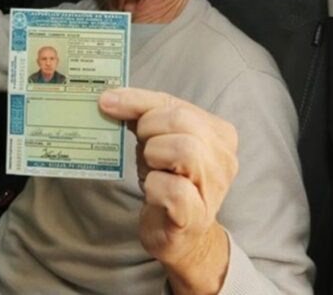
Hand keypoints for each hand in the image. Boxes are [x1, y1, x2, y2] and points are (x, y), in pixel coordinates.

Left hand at [99, 87, 237, 294]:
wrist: (179, 235)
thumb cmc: (169, 182)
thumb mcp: (158, 142)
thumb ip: (141, 116)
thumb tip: (109, 98)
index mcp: (219, 133)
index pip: (176, 103)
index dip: (139, 101)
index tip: (108, 101)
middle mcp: (224, 157)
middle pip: (183, 121)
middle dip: (150, 128)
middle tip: (141, 146)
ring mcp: (215, 187)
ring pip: (185, 149)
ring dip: (155, 154)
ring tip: (151, 167)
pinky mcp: (197, 215)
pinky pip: (174, 189)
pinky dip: (154, 186)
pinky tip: (153, 192)